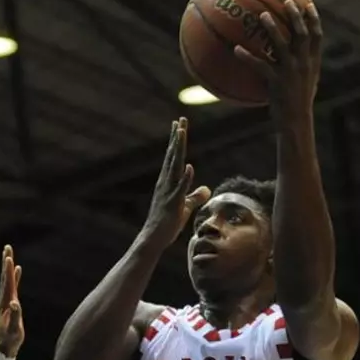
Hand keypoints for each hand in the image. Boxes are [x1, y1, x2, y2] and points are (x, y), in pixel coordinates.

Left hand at [0, 245, 23, 357]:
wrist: (3, 347)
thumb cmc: (10, 340)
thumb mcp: (14, 329)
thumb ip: (15, 316)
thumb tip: (15, 303)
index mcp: (5, 303)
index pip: (7, 283)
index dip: (8, 271)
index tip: (8, 258)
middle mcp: (4, 299)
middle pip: (5, 277)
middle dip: (6, 262)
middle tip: (7, 248)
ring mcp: (7, 300)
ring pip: (8, 280)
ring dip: (9, 267)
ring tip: (9, 255)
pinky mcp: (10, 304)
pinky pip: (13, 286)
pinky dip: (15, 277)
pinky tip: (17, 270)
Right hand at [140, 118, 210, 251]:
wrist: (153, 239)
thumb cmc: (168, 224)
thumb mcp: (185, 207)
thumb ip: (195, 196)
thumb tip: (206, 188)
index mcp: (167, 182)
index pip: (173, 157)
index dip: (177, 141)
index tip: (179, 124)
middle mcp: (166, 183)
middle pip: (173, 156)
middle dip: (177, 138)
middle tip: (181, 120)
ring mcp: (168, 192)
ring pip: (175, 166)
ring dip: (179, 149)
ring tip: (182, 133)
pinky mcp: (173, 204)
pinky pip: (180, 189)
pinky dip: (185, 178)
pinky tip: (190, 167)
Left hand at [234, 0, 322, 123]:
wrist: (296, 122)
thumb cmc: (297, 104)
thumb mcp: (304, 84)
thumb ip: (300, 69)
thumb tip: (291, 60)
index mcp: (313, 63)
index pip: (317, 36)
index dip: (313, 19)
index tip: (307, 4)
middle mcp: (304, 64)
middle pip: (302, 34)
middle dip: (295, 16)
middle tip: (286, 1)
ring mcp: (291, 72)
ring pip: (282, 44)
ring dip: (272, 28)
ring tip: (262, 15)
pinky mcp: (277, 82)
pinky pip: (260, 65)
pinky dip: (248, 56)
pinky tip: (236, 49)